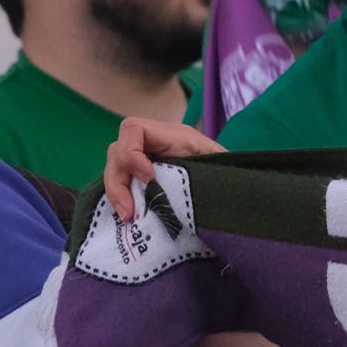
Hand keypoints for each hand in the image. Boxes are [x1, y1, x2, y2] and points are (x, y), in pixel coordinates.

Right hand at [106, 117, 225, 220]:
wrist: (231, 189)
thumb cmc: (228, 172)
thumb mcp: (220, 165)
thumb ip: (206, 166)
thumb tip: (187, 181)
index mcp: (174, 136)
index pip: (135, 129)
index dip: (132, 152)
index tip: (149, 177)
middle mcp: (154, 144)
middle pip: (117, 152)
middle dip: (118, 183)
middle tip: (129, 212)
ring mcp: (145, 160)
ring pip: (115, 169)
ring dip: (116, 193)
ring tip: (127, 217)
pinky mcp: (141, 177)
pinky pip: (121, 183)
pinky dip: (120, 199)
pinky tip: (128, 216)